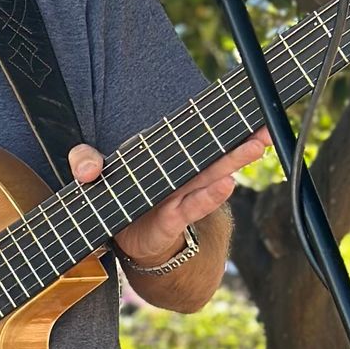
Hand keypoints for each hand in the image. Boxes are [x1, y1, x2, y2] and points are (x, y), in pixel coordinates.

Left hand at [69, 130, 268, 269]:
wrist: (123, 241)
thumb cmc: (116, 197)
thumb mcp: (92, 174)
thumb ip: (84, 161)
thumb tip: (84, 168)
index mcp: (161, 155)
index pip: (193, 133)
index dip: (219, 119)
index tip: (248, 107)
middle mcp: (176, 174)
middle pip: (210, 151)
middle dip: (238, 137)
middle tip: (266, 124)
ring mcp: (176, 196)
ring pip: (208, 176)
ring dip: (232, 161)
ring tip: (256, 147)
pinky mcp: (168, 221)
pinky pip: (189, 207)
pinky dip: (207, 197)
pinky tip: (226, 184)